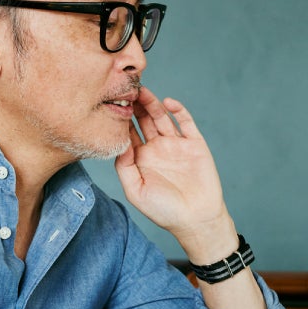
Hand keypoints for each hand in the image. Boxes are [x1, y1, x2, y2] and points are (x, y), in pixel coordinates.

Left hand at [114, 87, 231, 251]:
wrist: (197, 219)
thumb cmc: (164, 210)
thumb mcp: (135, 191)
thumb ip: (124, 166)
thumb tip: (119, 142)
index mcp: (141, 158)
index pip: (128, 132)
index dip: (120, 118)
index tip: (111, 103)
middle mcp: (157, 148)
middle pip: (144, 120)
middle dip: (135, 105)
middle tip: (126, 89)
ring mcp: (176, 144)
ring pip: (162, 117)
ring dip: (152, 103)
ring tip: (143, 91)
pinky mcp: (195, 144)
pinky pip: (186, 122)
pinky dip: (178, 110)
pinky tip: (168, 103)